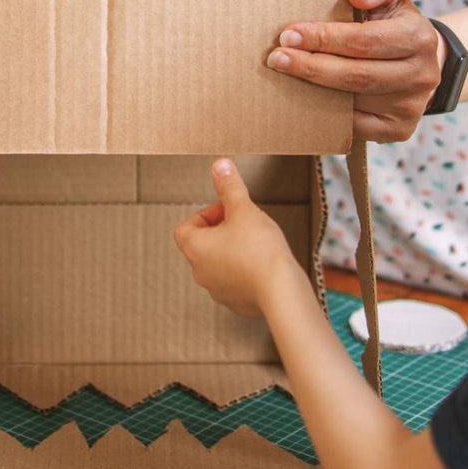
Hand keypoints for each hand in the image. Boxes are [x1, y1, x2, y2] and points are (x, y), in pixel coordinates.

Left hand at [174, 159, 307, 318]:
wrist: (281, 290)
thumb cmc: (259, 248)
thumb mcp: (244, 209)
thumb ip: (229, 187)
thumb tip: (219, 165)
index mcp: (195, 248)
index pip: (185, 228)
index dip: (206, 215)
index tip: (227, 210)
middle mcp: (200, 272)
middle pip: (202, 245)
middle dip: (222, 231)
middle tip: (245, 223)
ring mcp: (217, 291)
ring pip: (219, 264)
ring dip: (232, 251)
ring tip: (257, 243)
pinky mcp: (237, 303)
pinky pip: (235, 282)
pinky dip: (245, 272)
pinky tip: (264, 264)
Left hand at [266, 0, 442, 142]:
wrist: (418, 58)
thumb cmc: (391, 20)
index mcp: (420, 38)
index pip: (364, 41)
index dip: (324, 39)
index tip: (289, 35)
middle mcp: (422, 75)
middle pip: (356, 75)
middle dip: (311, 66)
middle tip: (276, 58)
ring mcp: (411, 107)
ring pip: (352, 105)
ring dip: (312, 92)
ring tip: (282, 77)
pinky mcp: (399, 129)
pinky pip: (354, 128)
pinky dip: (325, 116)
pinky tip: (303, 101)